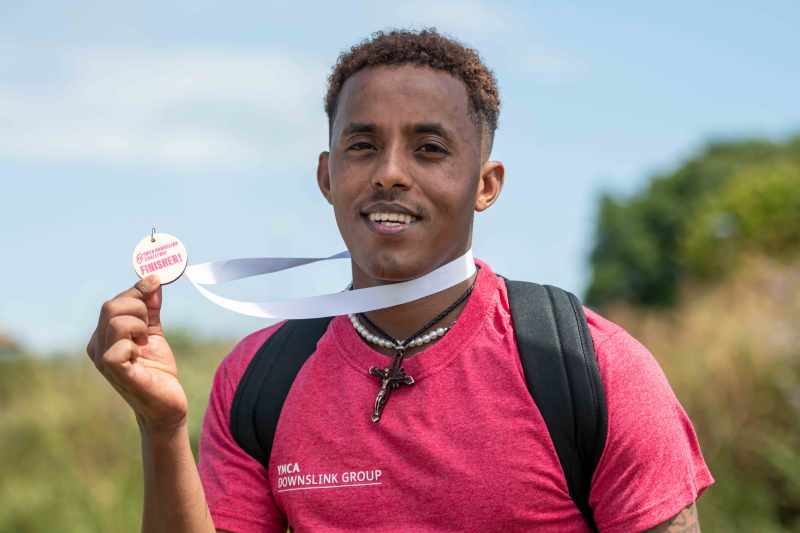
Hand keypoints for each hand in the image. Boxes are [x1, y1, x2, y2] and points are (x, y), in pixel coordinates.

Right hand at [87, 275, 187, 431]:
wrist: (166, 405)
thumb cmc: (157, 370)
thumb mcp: (154, 332)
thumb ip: (150, 307)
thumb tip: (153, 278)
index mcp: (103, 336)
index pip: (115, 301)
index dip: (137, 290)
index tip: (157, 281)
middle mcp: (97, 346)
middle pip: (111, 306)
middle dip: (139, 308)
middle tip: (149, 329)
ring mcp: (102, 360)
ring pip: (115, 321)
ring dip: (139, 326)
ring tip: (145, 343)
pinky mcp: (114, 372)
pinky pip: (118, 346)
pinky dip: (135, 344)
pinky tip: (140, 356)